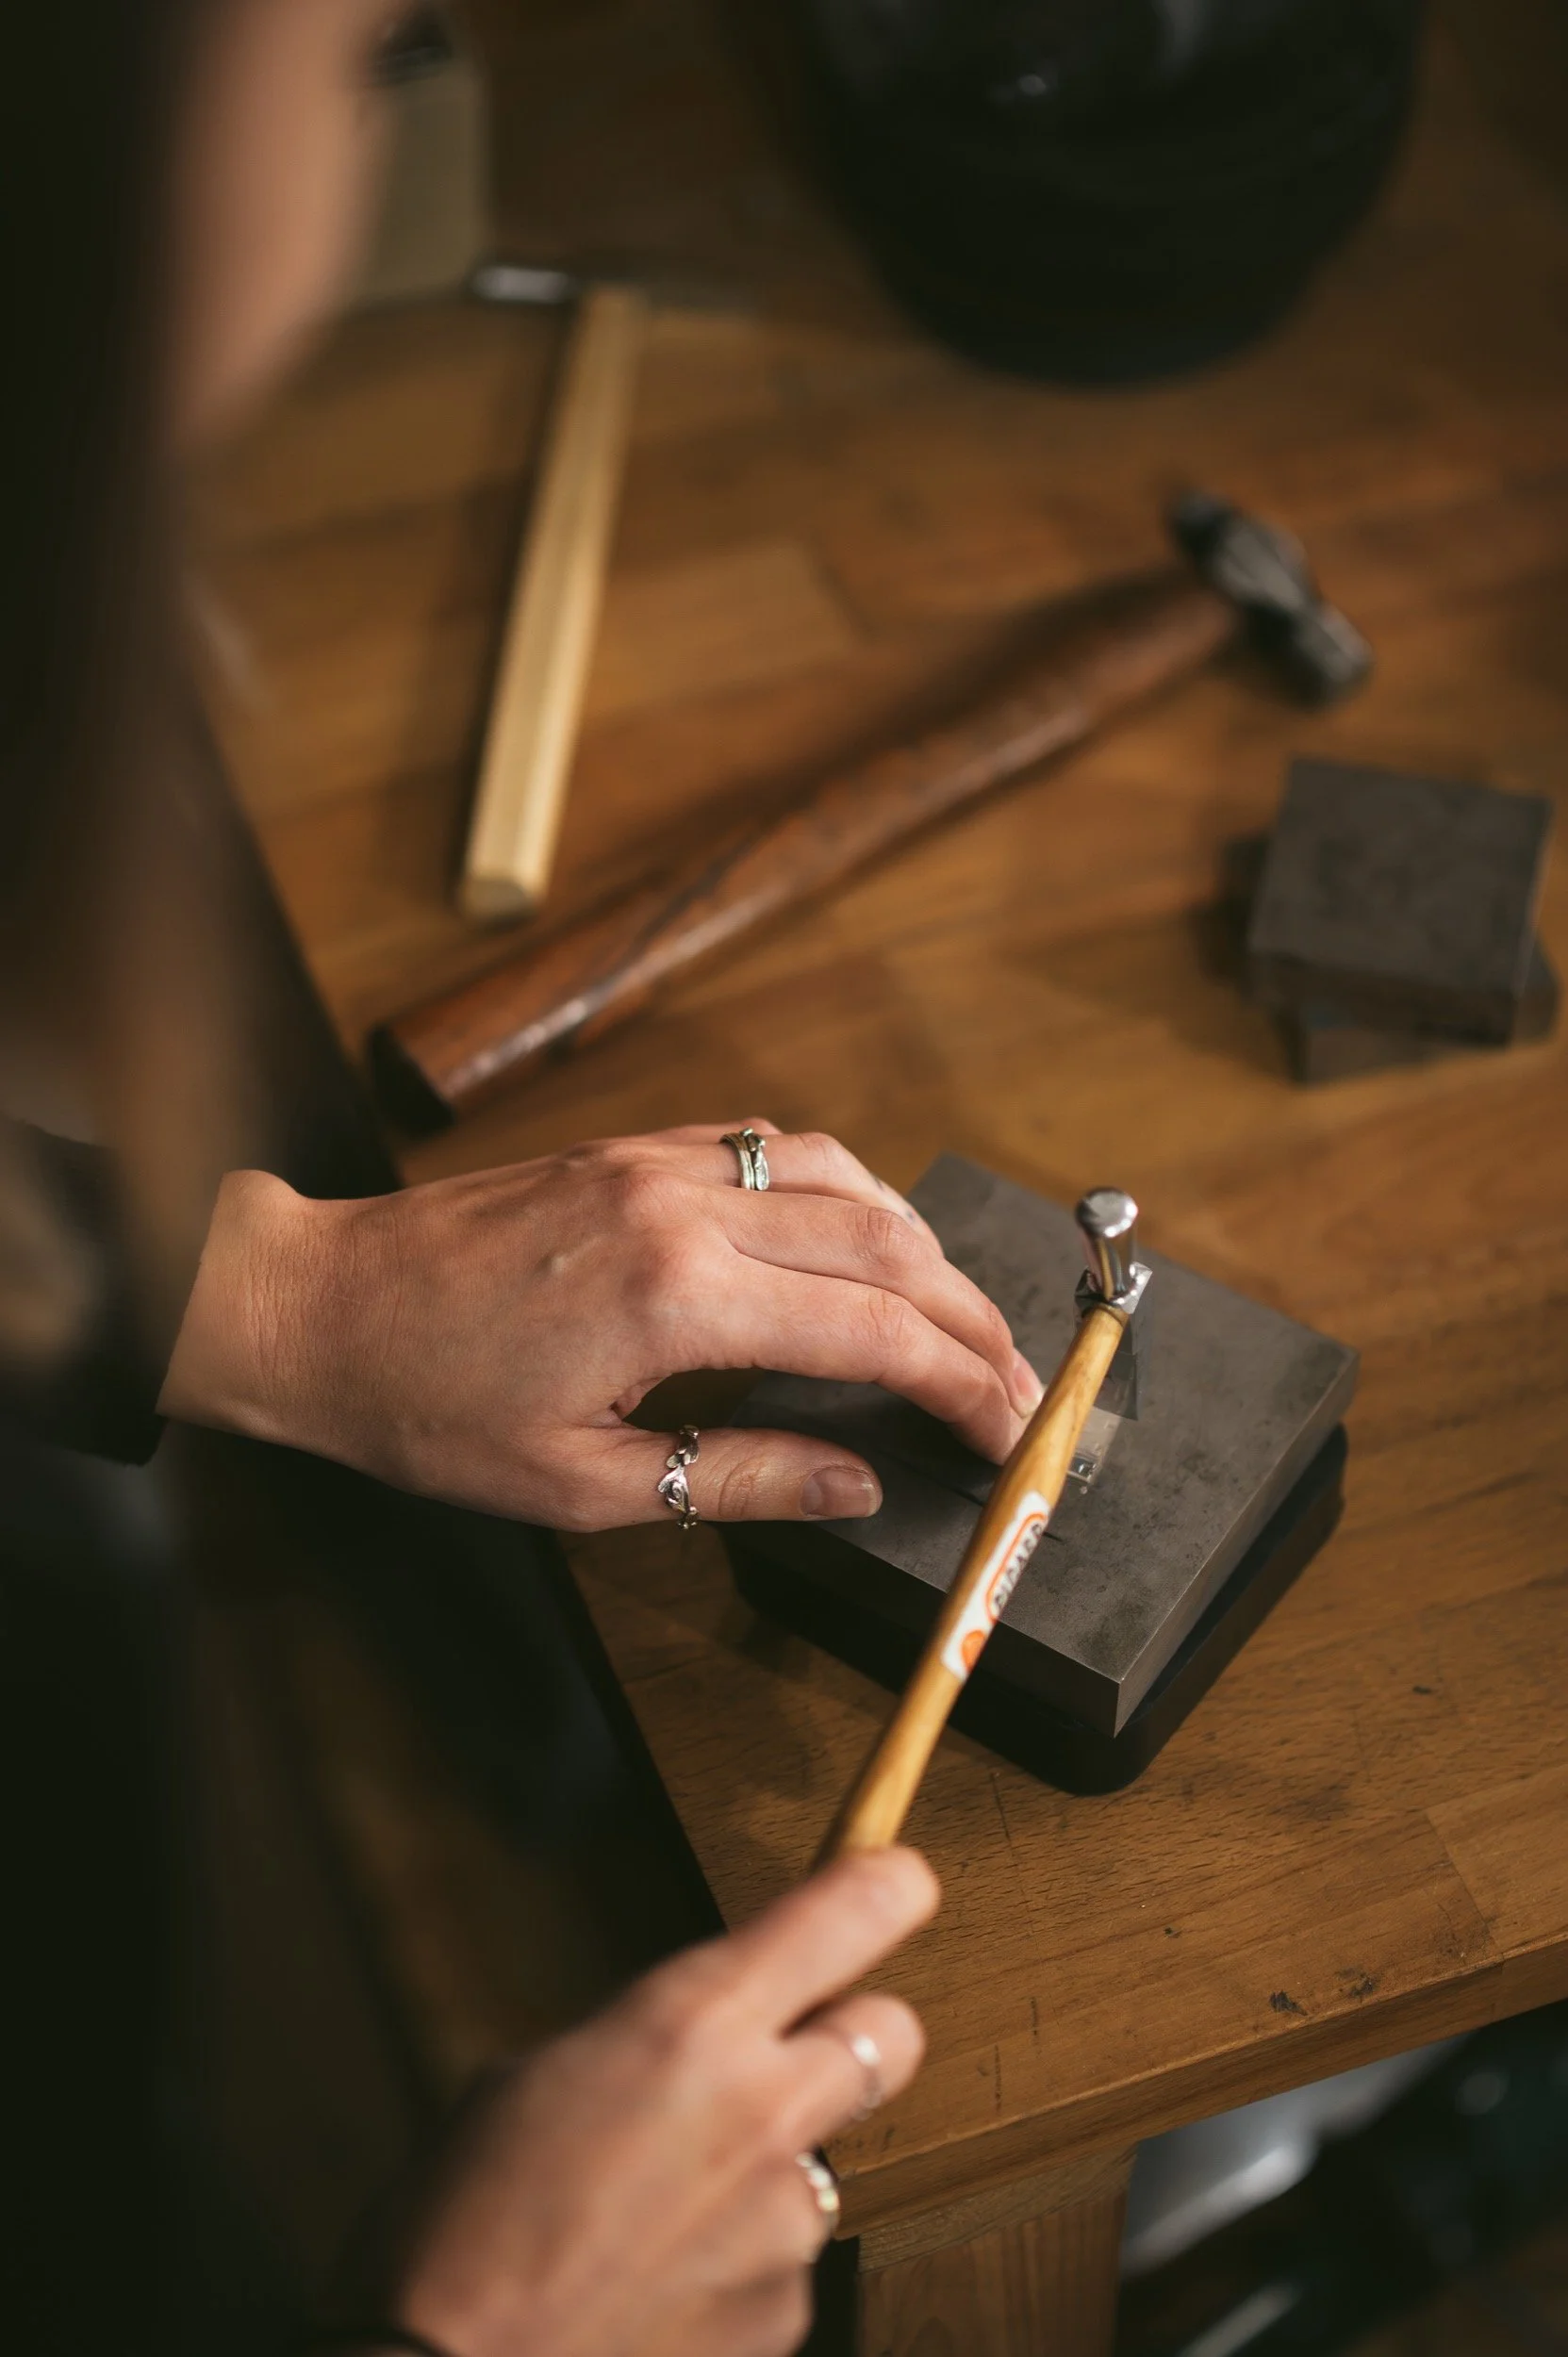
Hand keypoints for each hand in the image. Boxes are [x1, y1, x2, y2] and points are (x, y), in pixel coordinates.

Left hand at [159, 1123, 1041, 1527]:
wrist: (318, 1308)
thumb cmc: (427, 1408)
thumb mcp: (583, 1485)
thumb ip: (740, 1478)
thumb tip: (861, 1484)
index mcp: (676, 1298)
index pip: (877, 1332)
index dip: (967, 1385)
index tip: (1015, 1433)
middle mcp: (685, 1208)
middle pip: (888, 1248)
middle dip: (974, 1324)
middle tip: (1022, 1389)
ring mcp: (662, 1162)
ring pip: (849, 1180)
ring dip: (926, 1250)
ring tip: (965, 1324)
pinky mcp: (638, 1147)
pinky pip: (782, 1149)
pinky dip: (852, 1194)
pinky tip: (869, 1240)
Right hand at [381, 1848, 937, 2356]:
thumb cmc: (460, 2225)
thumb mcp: (537, 2077)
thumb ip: (647, 2046)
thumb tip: (693, 2052)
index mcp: (693, 2021)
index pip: (851, 1913)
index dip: (885, 1887)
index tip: (894, 1881)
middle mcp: (764, 2110)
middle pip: (893, 2032)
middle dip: (852, 2032)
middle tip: (783, 2057)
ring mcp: (786, 2224)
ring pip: (824, 2160)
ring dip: (767, 2171)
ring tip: (658, 2215)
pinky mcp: (784, 2318)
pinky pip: (784, 2263)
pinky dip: (735, 2264)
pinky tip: (654, 2285)